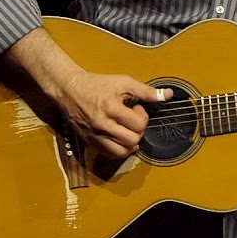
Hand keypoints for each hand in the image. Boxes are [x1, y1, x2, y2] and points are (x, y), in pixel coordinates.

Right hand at [51, 70, 172, 158]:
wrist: (69, 90)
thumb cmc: (96, 84)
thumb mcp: (123, 82)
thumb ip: (146, 91)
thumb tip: (167, 95)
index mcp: (111, 109)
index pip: (139, 125)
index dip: (143, 117)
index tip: (137, 109)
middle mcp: (103, 125)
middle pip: (132, 140)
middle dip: (138, 131)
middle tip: (133, 120)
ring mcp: (95, 136)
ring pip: (121, 152)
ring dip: (130, 144)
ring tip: (128, 132)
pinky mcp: (90, 142)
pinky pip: (109, 155)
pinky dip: (119, 151)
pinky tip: (120, 139)